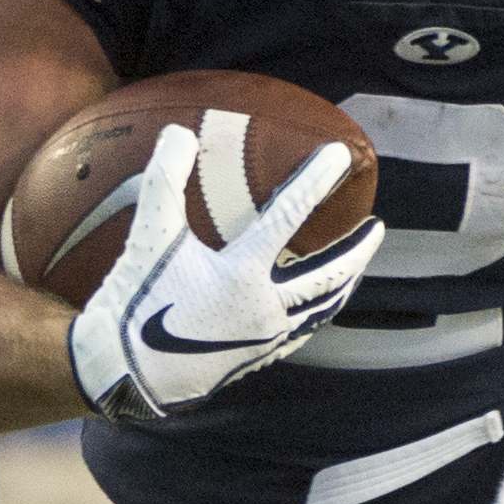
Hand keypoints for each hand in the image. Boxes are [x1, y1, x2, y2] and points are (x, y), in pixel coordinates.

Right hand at [67, 123, 380, 420]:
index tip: (340, 156)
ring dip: (344, 284)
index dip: (315, 181)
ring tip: (357, 266)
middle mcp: (265, 309)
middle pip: (329, 276)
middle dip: (357, 250)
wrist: (126, 372)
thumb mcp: (149, 236)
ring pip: (322, 308)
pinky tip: (317, 304)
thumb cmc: (136, 302)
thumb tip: (178, 132)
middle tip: (376, 227)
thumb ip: (164, 180)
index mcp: (241, 275)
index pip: (288, 216)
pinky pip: (302, 330)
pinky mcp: (258, 358)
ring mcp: (266, 338)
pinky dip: (318, 311)